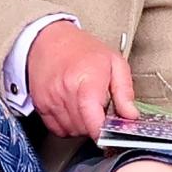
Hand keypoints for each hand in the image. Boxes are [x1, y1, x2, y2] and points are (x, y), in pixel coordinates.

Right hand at [26, 22, 136, 139]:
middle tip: (101, 111)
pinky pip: (56, 128)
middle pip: (83, 129)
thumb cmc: (83, 50)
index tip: (111, 131)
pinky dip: (68, 125)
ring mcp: (50, 100)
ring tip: (88, 107)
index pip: (93, 120)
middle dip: (96, 125)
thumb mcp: (115, 63)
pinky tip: (75, 111)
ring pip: (70, 131)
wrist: (49, 39)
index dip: (103, 132)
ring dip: (82, 126)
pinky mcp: (40, 105)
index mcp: (86, 82)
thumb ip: (125, 91)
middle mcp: (65, 93)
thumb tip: (131, 115)